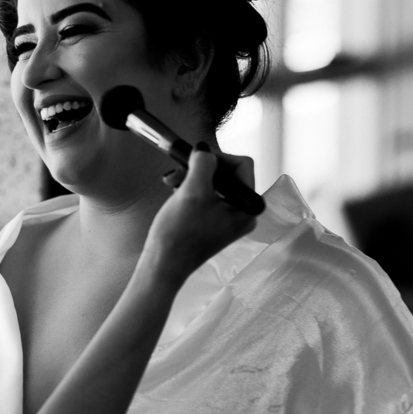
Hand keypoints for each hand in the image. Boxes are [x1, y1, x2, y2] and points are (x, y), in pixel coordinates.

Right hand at [143, 147, 257, 284]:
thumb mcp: (192, 191)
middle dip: (201, 168)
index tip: (194, 158)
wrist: (163, 264)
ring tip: (171, 183)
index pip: (242, 165)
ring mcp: (229, 219)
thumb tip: (204, 149)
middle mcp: (244, 213)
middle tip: (176, 172)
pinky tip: (175, 194)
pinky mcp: (214, 223)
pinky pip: (208, 196)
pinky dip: (191, 189)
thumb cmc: (179, 233)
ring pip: (215, 184)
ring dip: (192, 178)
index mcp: (248, 207)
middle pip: (228, 174)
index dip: (218, 156)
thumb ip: (203, 164)